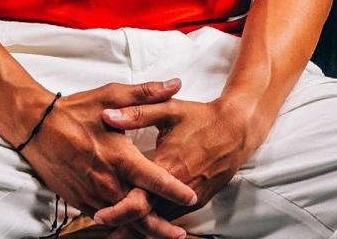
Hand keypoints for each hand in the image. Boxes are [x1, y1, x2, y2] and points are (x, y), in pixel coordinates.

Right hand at [23, 79, 196, 238]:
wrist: (37, 127)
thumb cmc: (77, 110)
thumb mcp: (112, 95)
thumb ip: (146, 94)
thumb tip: (175, 84)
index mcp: (120, 156)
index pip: (154, 179)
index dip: (175, 190)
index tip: (192, 195)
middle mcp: (108, 181)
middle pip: (139, 211)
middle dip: (161, 226)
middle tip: (180, 233)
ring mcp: (93, 194)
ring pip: (122, 219)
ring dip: (142, 229)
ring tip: (162, 234)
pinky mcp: (80, 200)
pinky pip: (104, 217)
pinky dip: (119, 224)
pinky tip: (130, 226)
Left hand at [93, 94, 256, 237]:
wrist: (237, 129)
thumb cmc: (202, 117)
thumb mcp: (169, 110)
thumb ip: (137, 113)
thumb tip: (107, 115)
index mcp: (168, 167)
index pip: (138, 199)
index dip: (118, 211)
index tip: (99, 215)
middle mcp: (179, 189)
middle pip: (147, 218)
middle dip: (124, 227)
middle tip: (103, 229)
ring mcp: (190, 198)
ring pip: (161, 221)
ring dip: (140, 228)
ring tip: (118, 233)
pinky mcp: (199, 200)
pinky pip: (174, 216)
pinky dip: (158, 222)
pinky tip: (145, 223)